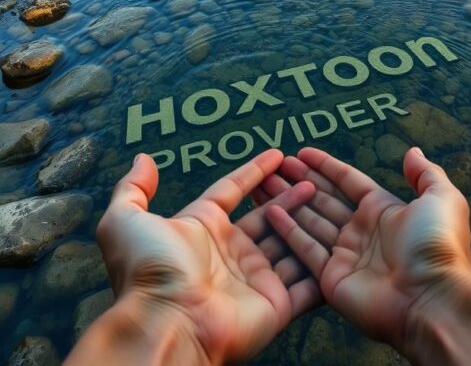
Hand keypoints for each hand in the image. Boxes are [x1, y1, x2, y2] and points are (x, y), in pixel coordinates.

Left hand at [96, 150, 319, 363]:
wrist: (166, 323)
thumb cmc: (148, 270)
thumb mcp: (125, 220)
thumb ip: (133, 188)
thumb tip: (144, 157)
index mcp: (201, 228)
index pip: (233, 191)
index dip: (254, 172)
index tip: (278, 153)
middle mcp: (230, 253)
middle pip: (267, 216)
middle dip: (289, 195)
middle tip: (312, 174)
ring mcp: (255, 279)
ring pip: (290, 243)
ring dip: (308, 221)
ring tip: (328, 196)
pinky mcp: (276, 305)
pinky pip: (306, 282)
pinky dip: (322, 265)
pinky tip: (340, 241)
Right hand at [264, 146, 470, 352]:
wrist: (432, 299)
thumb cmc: (437, 246)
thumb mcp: (441, 199)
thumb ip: (424, 174)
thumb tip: (412, 151)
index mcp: (383, 210)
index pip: (347, 181)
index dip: (326, 166)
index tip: (302, 152)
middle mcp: (361, 230)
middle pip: (324, 199)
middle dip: (301, 181)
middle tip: (276, 165)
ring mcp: (345, 255)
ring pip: (310, 221)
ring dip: (288, 201)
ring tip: (264, 183)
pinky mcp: (331, 278)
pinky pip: (305, 250)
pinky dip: (287, 231)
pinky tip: (270, 212)